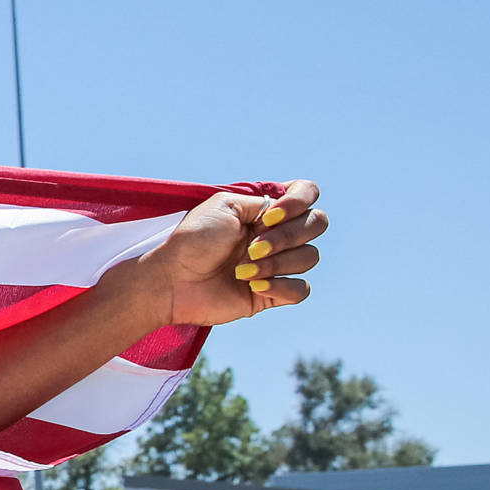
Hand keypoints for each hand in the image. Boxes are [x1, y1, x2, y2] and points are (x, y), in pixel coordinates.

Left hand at [133, 180, 325, 327]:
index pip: (308, 195)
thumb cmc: (191, 241)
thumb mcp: (224, 205)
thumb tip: (284, 211)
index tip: (269, 216)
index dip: (299, 202)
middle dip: (286, 236)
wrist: (172, 281)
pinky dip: (282, 286)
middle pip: (317, 224)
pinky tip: (254, 286)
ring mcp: (276, 265)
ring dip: (277, 263)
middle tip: (252, 247)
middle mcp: (275, 236)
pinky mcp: (271, 294)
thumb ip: (261, 201)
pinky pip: (301, 289)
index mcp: (266, 212)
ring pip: (309, 257)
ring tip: (241, 270)